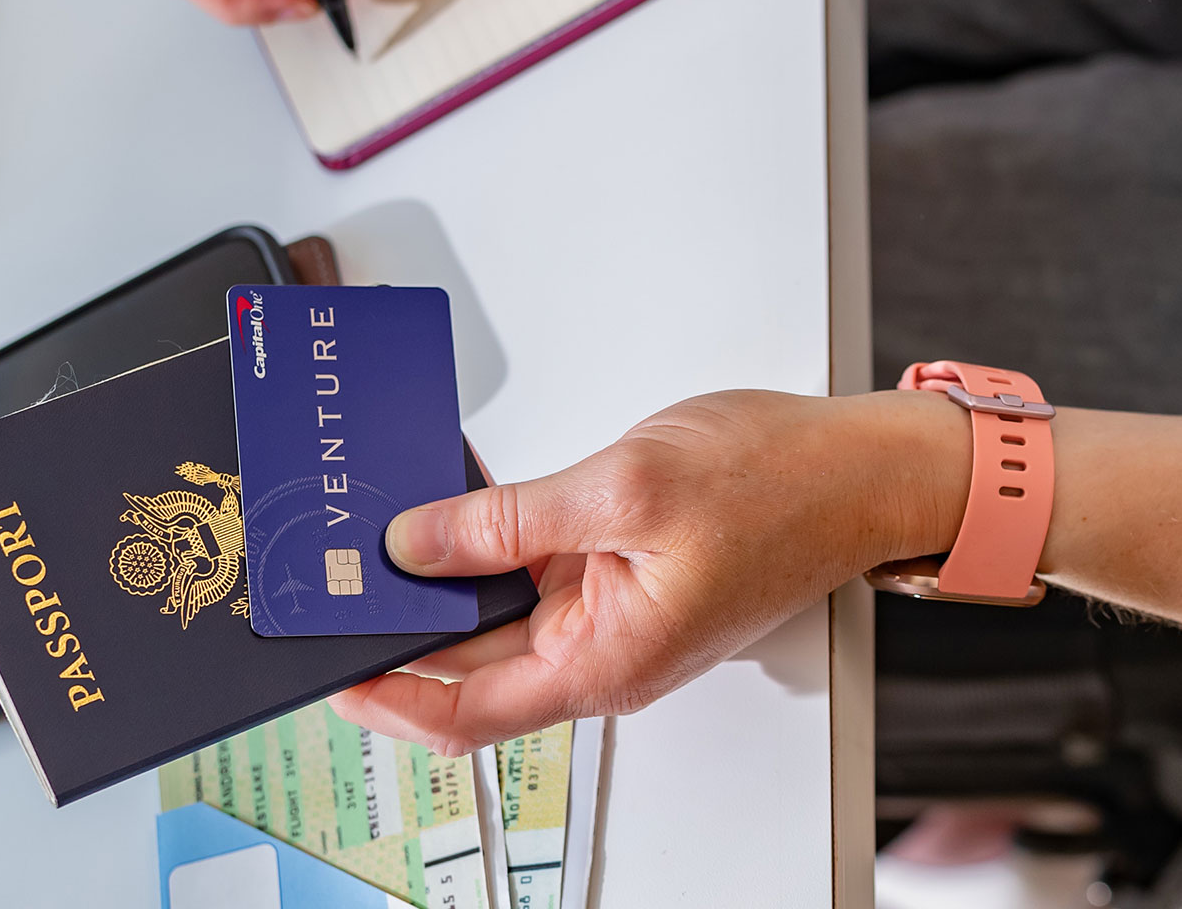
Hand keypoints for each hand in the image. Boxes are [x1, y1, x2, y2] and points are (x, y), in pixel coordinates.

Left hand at [327, 389, 969, 756]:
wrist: (859, 467)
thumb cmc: (780, 483)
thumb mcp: (625, 488)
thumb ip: (510, 521)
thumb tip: (416, 543)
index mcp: (607, 662)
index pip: (464, 714)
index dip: (382, 699)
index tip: (322, 667)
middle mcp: (602, 653)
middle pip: (467, 670)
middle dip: (393, 634)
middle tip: (325, 588)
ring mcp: (609, 616)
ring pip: (493, 621)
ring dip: (434, 588)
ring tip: (366, 545)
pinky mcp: (616, 576)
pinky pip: (528, 579)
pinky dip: (481, 552)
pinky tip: (440, 513)